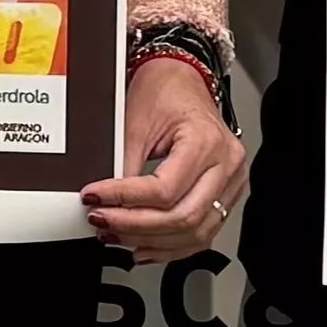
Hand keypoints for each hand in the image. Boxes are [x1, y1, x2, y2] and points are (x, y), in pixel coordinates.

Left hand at [84, 51, 245, 261]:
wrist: (182, 80)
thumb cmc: (164, 92)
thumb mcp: (136, 122)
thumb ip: (123, 165)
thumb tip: (105, 202)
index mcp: (206, 141)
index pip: (164, 189)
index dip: (124, 200)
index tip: (95, 199)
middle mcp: (226, 165)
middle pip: (183, 217)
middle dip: (136, 227)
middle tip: (103, 222)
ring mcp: (231, 182)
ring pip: (195, 233)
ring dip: (151, 241)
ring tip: (117, 236)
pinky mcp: (226, 195)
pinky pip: (202, 233)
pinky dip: (171, 246)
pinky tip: (144, 245)